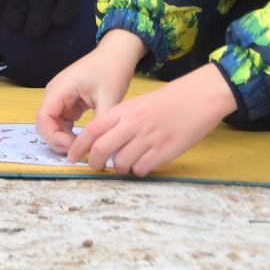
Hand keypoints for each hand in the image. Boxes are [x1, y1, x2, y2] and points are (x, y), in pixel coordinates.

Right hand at [36, 29, 145, 153]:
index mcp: (59, 90)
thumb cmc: (112, 70)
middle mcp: (55, 94)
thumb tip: (97, 148)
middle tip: (79, 153)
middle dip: (58, 141)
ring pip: (53, 125)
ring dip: (64, 138)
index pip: (43, 118)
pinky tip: (85, 139)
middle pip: (44, 124)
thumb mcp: (109, 98)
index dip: (53, 137)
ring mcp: (61, 98)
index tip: (74, 148)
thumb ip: (100, 123)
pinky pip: (63, 121)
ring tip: (83, 148)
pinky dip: (70, 132)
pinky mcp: (69, 102)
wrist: (117, 53)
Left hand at [64, 58, 236, 176]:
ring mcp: (148, 139)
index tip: (73, 158)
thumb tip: (102, 142)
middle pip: (101, 150)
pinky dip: (139, 170)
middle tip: (95, 167)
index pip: (91, 132)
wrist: (197, 99)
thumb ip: (119, 122)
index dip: (78, 147)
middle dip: (93, 163)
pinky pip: (141, 169)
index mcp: (123, 111)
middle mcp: (132, 125)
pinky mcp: (163, 152)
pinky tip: (144, 163)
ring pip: (121, 163)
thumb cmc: (166, 101)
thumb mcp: (137, 105)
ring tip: (126, 163)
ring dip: (119, 168)